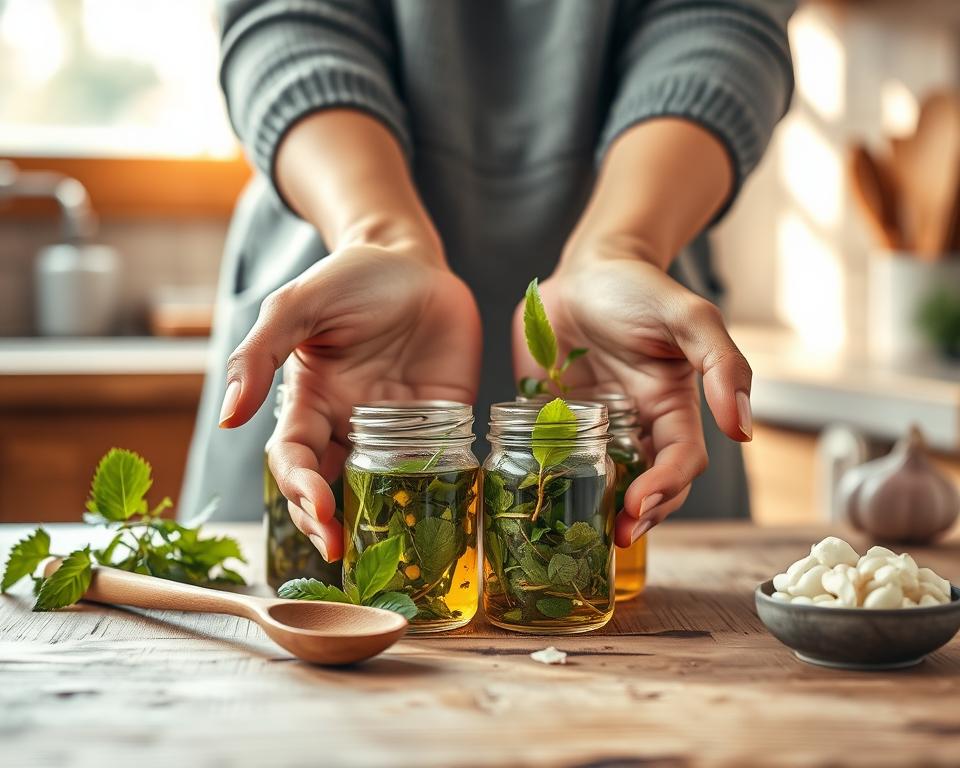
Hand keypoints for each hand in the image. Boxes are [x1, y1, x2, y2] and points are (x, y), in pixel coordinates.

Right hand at [220, 242, 481, 560]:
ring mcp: (398, 428)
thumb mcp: (298, 307)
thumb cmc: (350, 279)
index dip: (299, 490)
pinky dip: (437, 491)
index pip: (294, 461)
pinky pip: (438, 464)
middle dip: (328, 524)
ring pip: (381, 489)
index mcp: (311, 405)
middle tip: (339, 550)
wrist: (414, 260)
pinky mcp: (443, 421)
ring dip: (377, 519)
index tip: (317, 510)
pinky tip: (441, 511)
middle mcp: (351, 425)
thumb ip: (259, 355)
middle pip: (331, 489)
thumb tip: (228, 417)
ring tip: (385, 548)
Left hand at [512, 242, 751, 545]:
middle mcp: (634, 427)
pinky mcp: (551, 422)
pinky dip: (548, 482)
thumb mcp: (688, 317)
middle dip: (638, 515)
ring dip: (596, 510)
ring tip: (581, 531)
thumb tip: (743, 429)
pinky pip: (551, 460)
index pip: (680, 463)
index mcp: (671, 409)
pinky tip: (536, 496)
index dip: (666, 488)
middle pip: (646, 487)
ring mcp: (592, 428)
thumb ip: (722, 364)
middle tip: (616, 534)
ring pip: (600, 484)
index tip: (640, 503)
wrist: (584, 271)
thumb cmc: (639, 289)